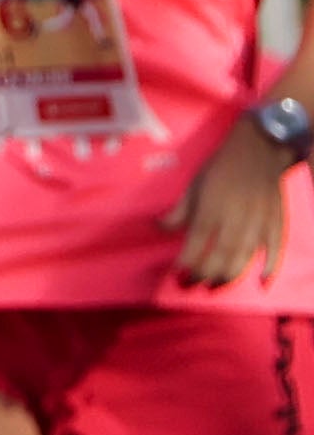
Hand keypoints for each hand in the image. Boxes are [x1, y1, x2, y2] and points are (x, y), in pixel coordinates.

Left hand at [170, 121, 294, 290]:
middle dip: (205, 274)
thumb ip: (179, 211)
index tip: (177, 274)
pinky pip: (275, 248)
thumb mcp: (194, 185)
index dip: (186, 263)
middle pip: (220, 256)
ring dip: (230, 276)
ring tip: (215, 286)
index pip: (196, 244)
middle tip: (193, 285)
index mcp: (211, 208)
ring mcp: (259, 221)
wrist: (260, 148)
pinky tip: (262, 282)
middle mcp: (235, 218)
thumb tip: (157, 228)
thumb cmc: (221, 167)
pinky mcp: (277, 221)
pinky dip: (270, 267)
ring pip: (245, 257)